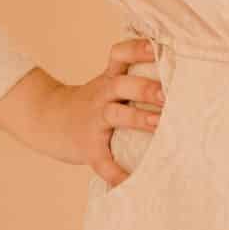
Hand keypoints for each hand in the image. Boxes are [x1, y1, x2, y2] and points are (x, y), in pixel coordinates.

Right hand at [23, 35, 166, 185]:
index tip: (156, 47)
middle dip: (145, 88)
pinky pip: (102, 161)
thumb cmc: (92, 102)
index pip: (120, 55)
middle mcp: (102, 96)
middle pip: (121, 85)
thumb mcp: (107, 82)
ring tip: (158, 124)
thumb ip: (134, 75)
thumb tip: (182, 69)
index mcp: (109, 79)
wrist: (46, 121)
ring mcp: (93, 121)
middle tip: (167, 94)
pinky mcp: (88, 147)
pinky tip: (129, 182)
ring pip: (114, 115)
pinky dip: (115, 173)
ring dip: (137, 119)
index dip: (136, 49)